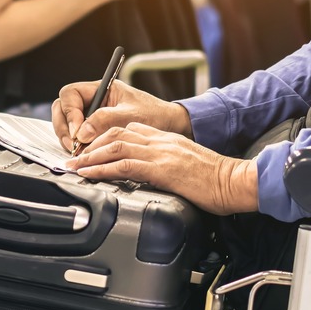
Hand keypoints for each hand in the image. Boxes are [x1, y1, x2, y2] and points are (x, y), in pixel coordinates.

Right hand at [51, 80, 191, 151]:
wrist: (168, 125)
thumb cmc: (154, 114)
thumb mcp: (130, 116)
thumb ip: (105, 120)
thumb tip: (82, 133)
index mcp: (101, 88)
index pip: (71, 94)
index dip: (70, 112)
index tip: (77, 131)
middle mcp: (93, 100)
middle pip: (62, 108)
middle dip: (63, 127)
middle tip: (72, 145)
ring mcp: (92, 115)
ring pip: (67, 122)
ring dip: (67, 137)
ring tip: (78, 152)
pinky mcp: (94, 129)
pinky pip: (76, 135)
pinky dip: (76, 144)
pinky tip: (84, 154)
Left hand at [65, 122, 258, 214]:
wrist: (235, 181)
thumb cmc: (216, 178)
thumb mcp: (187, 164)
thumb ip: (166, 163)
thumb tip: (150, 174)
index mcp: (166, 138)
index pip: (127, 129)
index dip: (104, 137)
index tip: (90, 148)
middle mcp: (160, 141)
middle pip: (116, 133)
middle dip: (91, 144)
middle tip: (74, 157)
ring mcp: (160, 153)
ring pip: (115, 147)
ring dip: (90, 157)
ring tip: (74, 166)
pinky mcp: (162, 169)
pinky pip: (125, 165)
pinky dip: (102, 169)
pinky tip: (90, 174)